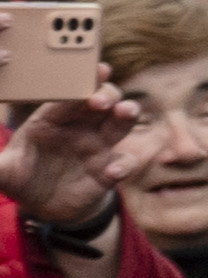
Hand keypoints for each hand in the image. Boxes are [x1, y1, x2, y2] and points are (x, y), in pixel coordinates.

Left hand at [0, 88, 141, 230]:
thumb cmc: (21, 178)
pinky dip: (123, 165)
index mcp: (51, 119)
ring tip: (126, 112)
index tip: (95, 70)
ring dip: (126, 115)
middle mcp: (79, 127)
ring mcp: (97, 147)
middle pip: (101, 101)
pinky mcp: (108, 170)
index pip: (68, 96)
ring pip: (119, 123)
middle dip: (107, 94)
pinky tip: (112, 172)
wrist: (42, 207)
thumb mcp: (2, 171)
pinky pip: (123, 162)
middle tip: (104, 100)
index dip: (82, 82)